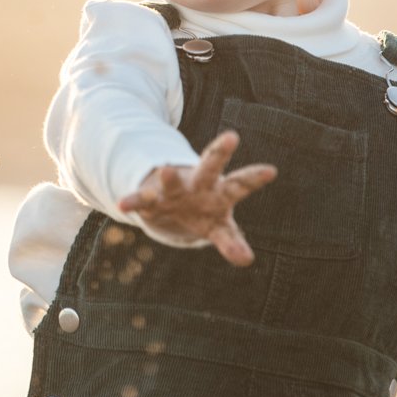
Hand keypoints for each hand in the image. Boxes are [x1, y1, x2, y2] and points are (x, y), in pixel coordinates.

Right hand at [115, 130, 275, 266]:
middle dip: (219, 154)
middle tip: (232, 137)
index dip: (254, 179)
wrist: (171, 203)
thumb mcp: (220, 228)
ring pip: (173, 180)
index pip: (240, 184)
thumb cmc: (204, 213)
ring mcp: (174, 189)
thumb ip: (232, 242)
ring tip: (166, 170)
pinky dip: (134, 201)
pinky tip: (123, 204)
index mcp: (220, 191)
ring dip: (170, 177)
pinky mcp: (151, 198)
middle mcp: (198, 184)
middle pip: (210, 167)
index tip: (272, 170)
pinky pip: (142, 200)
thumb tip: (246, 259)